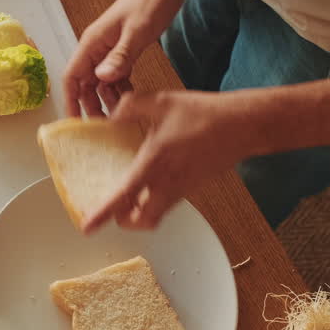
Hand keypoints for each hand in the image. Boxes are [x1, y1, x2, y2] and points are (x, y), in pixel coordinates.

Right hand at [63, 0, 169, 116]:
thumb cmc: (150, 1)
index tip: (74, 122)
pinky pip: (117, 76)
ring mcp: (110, 50)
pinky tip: (131, 101)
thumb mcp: (136, 32)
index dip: (70, 101)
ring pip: (101, 82)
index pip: (72, 76)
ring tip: (120, 119)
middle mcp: (97, 48)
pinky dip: (121, 89)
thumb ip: (120, 57)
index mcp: (93, 43)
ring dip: (108, 99)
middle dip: (91, 106)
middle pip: (85, 84)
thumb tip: (101, 79)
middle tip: (103, 128)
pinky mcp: (124, 51)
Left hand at [82, 72, 329, 232]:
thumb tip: (111, 114)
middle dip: (124, 222)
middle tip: (112, 211)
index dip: (103, 214)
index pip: (124, 197)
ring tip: (127, 198)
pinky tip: (149, 182)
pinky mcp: (192, 187)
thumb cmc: (203, 114)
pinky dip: (154, 201)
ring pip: (156, 215)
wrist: (242, 125)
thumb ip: (130, 107)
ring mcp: (182, 188)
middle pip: (142, 221)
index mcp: (155, 163)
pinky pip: (168, 203)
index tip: (87, 227)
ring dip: (140, 213)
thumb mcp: (161, 102)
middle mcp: (168, 183)